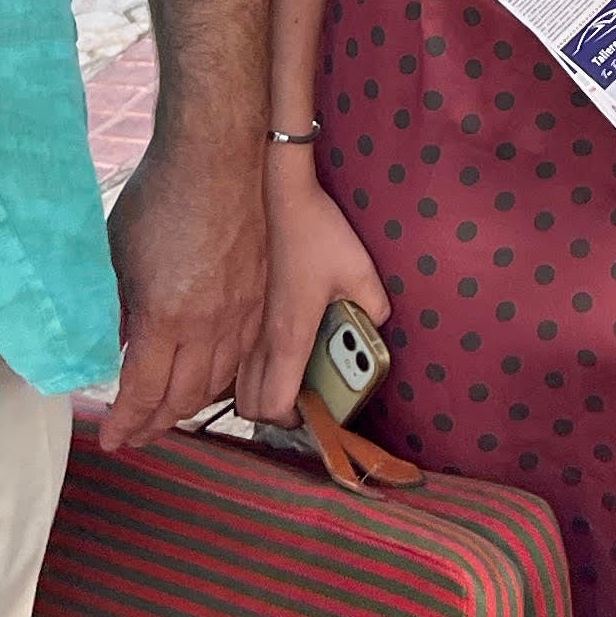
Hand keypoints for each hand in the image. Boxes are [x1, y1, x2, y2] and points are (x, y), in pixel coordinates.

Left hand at [101, 129, 273, 452]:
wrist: (218, 155)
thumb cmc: (159, 197)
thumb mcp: (116, 256)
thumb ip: (114, 308)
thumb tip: (109, 344)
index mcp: (163, 317)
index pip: (143, 393)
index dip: (125, 423)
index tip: (112, 439)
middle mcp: (207, 324)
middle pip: (182, 399)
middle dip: (154, 425)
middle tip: (135, 434)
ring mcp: (240, 311)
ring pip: (216, 382)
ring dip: (188, 406)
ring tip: (167, 414)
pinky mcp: (260, 296)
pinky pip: (241, 355)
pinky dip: (219, 377)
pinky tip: (204, 376)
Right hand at [246, 151, 388, 426]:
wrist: (281, 196)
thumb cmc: (318, 233)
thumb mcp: (361, 270)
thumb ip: (374, 307)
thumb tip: (376, 327)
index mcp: (289, 337)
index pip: (275, 404)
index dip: (294, 421)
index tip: (316, 414)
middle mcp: (261, 339)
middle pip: (249, 404)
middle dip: (274, 413)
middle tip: (305, 401)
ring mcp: (249, 326)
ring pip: (238, 383)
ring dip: (261, 391)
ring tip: (293, 380)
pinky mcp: (246, 311)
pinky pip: (240, 358)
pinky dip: (253, 369)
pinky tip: (281, 350)